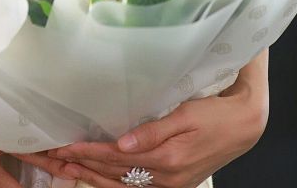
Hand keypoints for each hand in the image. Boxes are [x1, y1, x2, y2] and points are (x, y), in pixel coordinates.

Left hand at [39, 79, 267, 187]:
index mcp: (166, 159)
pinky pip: (134, 187)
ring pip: (121, 184)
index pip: (116, 157)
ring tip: (65, 169)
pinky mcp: (172, 182)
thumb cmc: (214, 114)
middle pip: (114, 174)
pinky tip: (95, 178)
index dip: (88, 152)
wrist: (243, 126)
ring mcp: (169, 184)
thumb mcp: (186, 115)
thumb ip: (153, 130)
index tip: (63, 146)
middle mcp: (165, 177)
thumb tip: (122, 142)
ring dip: (91, 177)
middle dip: (82, 166)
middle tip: (53, 158)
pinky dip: (111, 183)